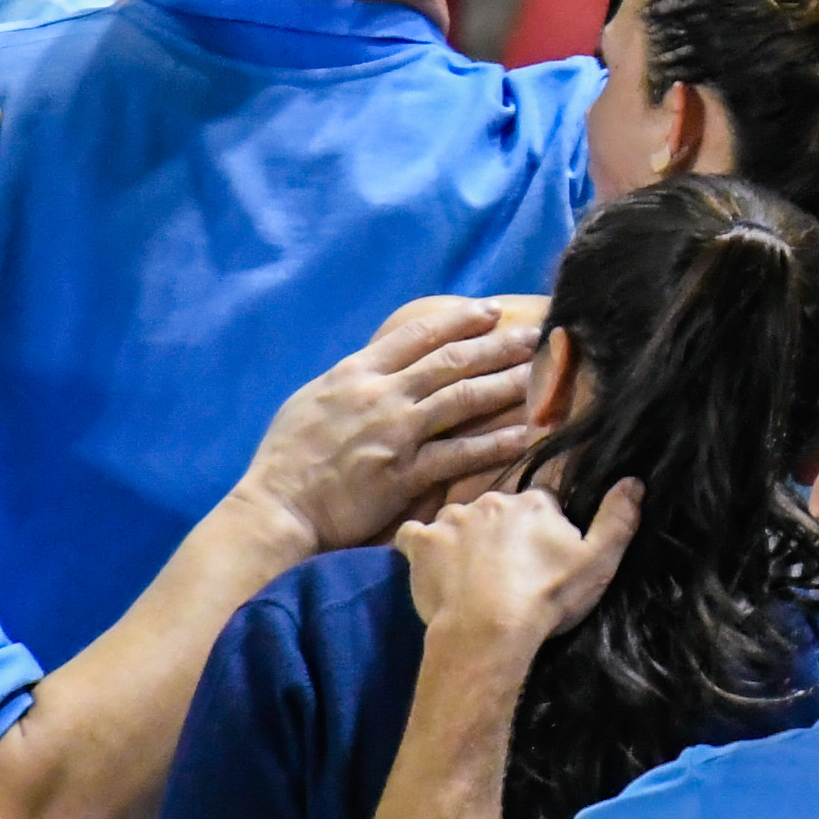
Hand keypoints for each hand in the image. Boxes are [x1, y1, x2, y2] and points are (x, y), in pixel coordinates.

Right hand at [237, 295, 546, 555]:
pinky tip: (526, 436)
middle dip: (498, 344)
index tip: (491, 311)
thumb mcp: (313, 400)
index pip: (416, 335)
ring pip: (463, 399)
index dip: (458, 320)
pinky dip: (496, 444)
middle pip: (451, 361)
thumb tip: (381, 366)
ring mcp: (396, 434)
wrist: (276, 507)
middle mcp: (381, 395)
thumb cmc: (288, 457)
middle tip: (536, 334)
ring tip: (541, 374)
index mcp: (356, 373)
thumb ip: (352, 381)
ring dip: (507, 384)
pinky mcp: (405, 474)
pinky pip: (461, 454)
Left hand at [394, 479, 643, 643]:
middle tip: (508, 573)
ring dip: (463, 540)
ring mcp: (451, 520)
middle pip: (498, 511)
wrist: (488, 632)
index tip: (542, 558)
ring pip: (458, 521)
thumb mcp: (598, 563)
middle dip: (501, 533)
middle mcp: (491, 500)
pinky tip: (429, 567)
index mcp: (534, 502)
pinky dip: (420, 547)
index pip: (541, 504)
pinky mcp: (421, 543)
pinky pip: (414, 535)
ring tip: (470, 578)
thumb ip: (618, 519)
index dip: (542, 530)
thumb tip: (634, 481)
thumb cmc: (546, 598)